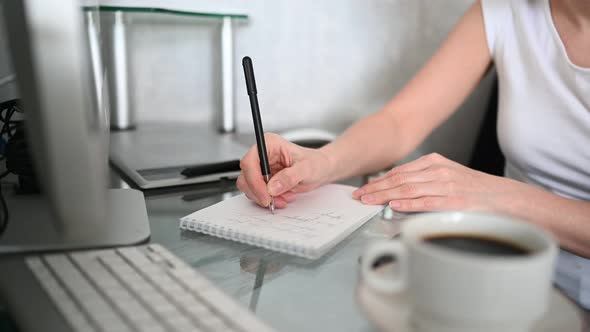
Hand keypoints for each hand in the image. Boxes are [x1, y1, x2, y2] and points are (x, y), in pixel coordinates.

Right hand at [237, 133, 330, 208]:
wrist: (321, 170)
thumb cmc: (315, 163)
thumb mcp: (307, 168)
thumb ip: (290, 177)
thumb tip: (272, 187)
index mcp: (269, 144)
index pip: (250, 162)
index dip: (254, 180)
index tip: (266, 195)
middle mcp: (262, 156)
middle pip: (245, 176)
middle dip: (258, 192)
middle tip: (273, 201)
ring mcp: (261, 169)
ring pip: (249, 187)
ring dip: (264, 198)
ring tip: (283, 198)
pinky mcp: (263, 181)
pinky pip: (257, 194)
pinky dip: (269, 200)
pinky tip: (283, 197)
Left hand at [352, 153, 520, 212]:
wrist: (506, 197)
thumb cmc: (475, 189)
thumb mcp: (447, 175)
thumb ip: (424, 179)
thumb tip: (398, 191)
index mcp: (434, 162)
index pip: (399, 171)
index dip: (378, 181)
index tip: (363, 188)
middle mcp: (438, 171)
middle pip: (398, 180)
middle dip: (375, 188)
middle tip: (358, 196)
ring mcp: (446, 185)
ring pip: (407, 189)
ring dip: (384, 196)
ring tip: (368, 202)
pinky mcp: (454, 201)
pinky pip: (425, 202)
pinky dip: (407, 204)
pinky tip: (393, 206)